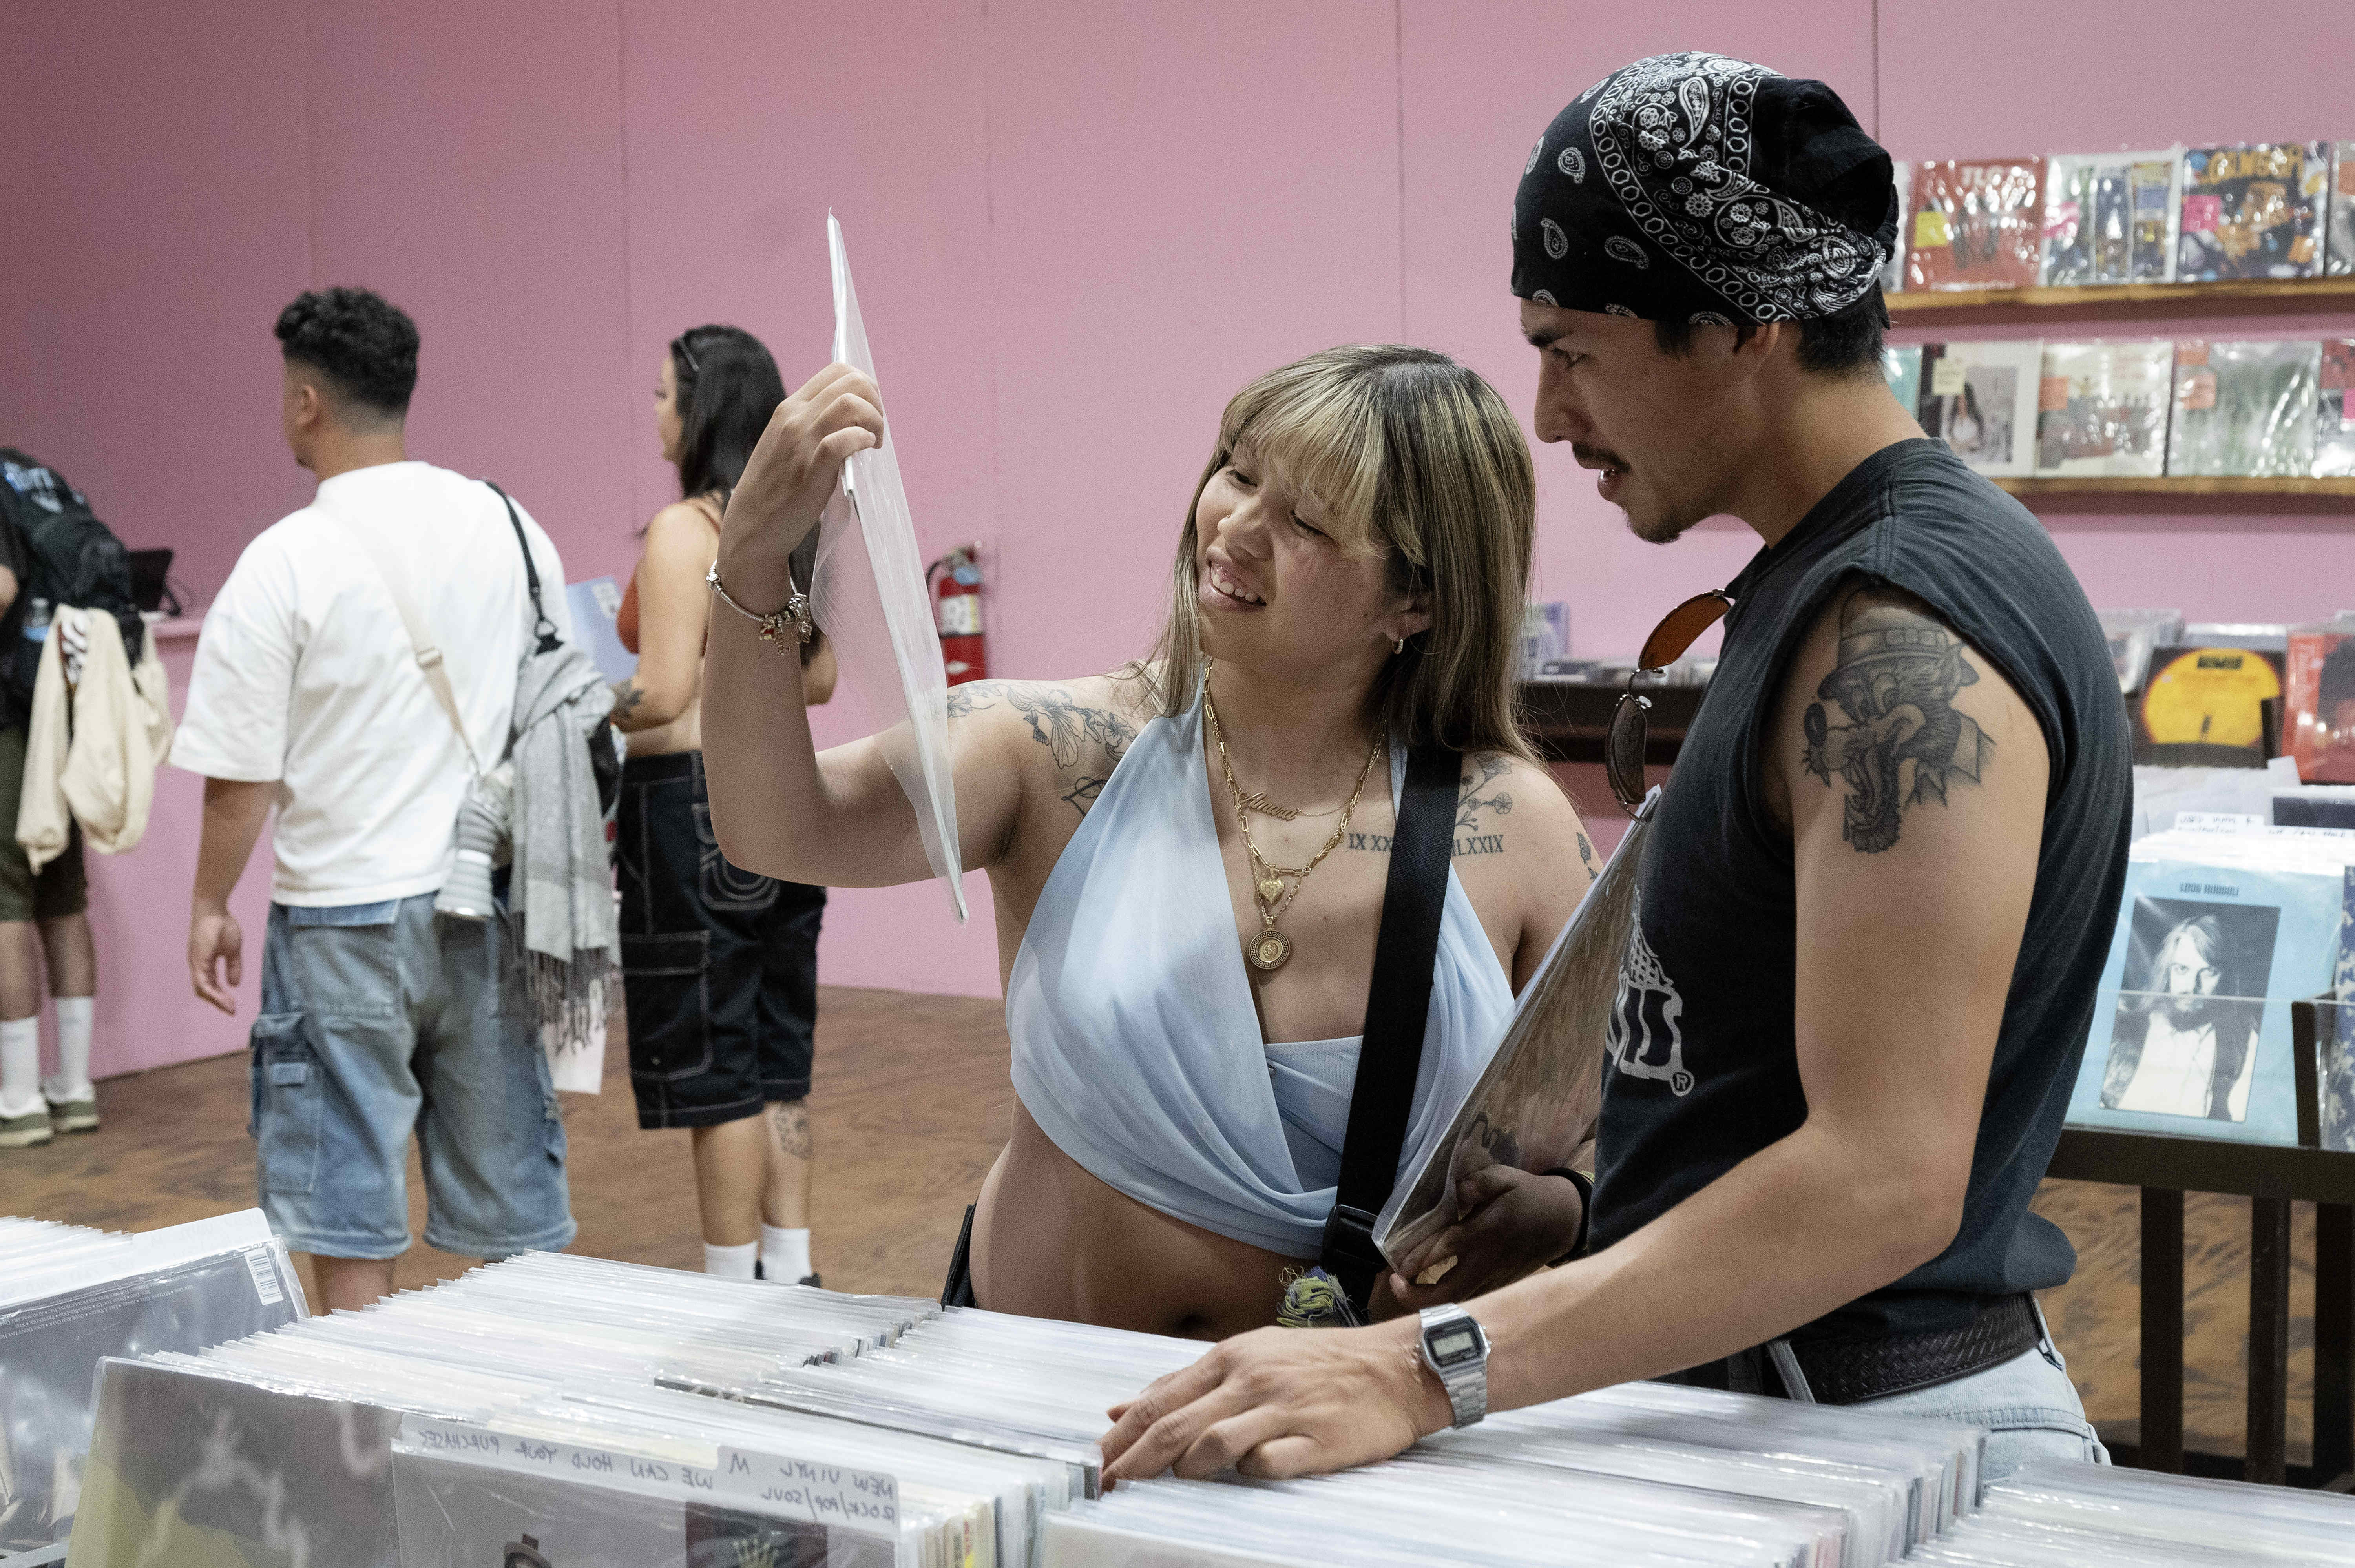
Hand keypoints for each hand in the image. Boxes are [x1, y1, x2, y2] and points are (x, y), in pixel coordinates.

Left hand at [189, 904, 242, 1014]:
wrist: (214, 910)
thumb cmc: (223, 925)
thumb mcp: (233, 950)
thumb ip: (233, 967)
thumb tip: (235, 984)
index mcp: (204, 963)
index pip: (209, 985)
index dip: (220, 996)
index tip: (233, 1005)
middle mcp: (197, 966)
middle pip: (203, 991)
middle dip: (218, 1002)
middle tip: (232, 1010)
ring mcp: (196, 963)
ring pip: (202, 989)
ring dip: (216, 1000)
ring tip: (230, 1008)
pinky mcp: (197, 960)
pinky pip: (202, 982)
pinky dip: (212, 992)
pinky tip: (223, 997)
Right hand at [716, 363, 884, 596]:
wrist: (750, 528)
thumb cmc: (774, 490)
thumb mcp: (787, 445)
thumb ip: (812, 425)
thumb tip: (851, 417)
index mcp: (790, 409)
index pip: (837, 371)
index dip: (865, 386)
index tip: (870, 413)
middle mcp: (794, 418)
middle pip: (849, 381)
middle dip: (875, 401)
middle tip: (877, 430)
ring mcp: (800, 443)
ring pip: (849, 403)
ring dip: (874, 419)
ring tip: (874, 443)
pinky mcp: (810, 472)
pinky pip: (841, 441)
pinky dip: (861, 440)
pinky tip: (866, 451)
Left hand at [1099, 1321, 1449, 1482]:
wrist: (1394, 1367)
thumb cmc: (1316, 1363)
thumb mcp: (1249, 1355)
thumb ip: (1184, 1383)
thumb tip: (1121, 1406)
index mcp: (1230, 1358)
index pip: (1159, 1401)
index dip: (1122, 1436)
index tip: (1097, 1464)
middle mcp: (1250, 1381)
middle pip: (1174, 1427)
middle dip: (1133, 1462)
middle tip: (1109, 1488)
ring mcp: (1282, 1411)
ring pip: (1213, 1446)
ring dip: (1187, 1469)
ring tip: (1178, 1482)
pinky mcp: (1314, 1441)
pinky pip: (1266, 1464)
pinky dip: (1247, 1473)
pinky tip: (1242, 1475)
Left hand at [1384, 1166, 1582, 1312]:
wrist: (1562, 1221)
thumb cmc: (1528, 1196)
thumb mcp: (1505, 1178)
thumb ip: (1476, 1182)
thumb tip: (1455, 1190)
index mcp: (1486, 1231)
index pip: (1447, 1249)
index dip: (1419, 1259)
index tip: (1397, 1265)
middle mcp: (1487, 1261)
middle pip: (1449, 1293)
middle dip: (1417, 1295)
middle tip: (1396, 1282)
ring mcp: (1494, 1279)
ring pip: (1457, 1302)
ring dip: (1428, 1301)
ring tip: (1405, 1287)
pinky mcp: (1499, 1287)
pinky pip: (1468, 1300)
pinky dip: (1446, 1300)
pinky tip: (1429, 1289)